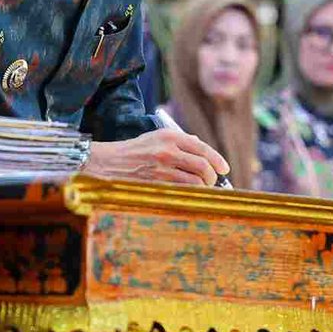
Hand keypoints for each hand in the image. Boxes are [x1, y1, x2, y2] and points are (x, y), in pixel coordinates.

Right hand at [82, 129, 229, 185]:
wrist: (108, 163)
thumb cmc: (134, 151)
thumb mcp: (156, 138)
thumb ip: (180, 142)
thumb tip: (203, 150)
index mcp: (169, 136)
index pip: (203, 148)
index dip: (218, 160)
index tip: (224, 169)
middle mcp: (167, 151)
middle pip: (203, 166)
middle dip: (212, 177)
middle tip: (212, 181)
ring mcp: (162, 169)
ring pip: (196, 182)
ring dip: (203, 188)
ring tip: (201, 189)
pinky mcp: (157, 185)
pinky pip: (183, 192)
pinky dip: (191, 195)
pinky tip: (190, 195)